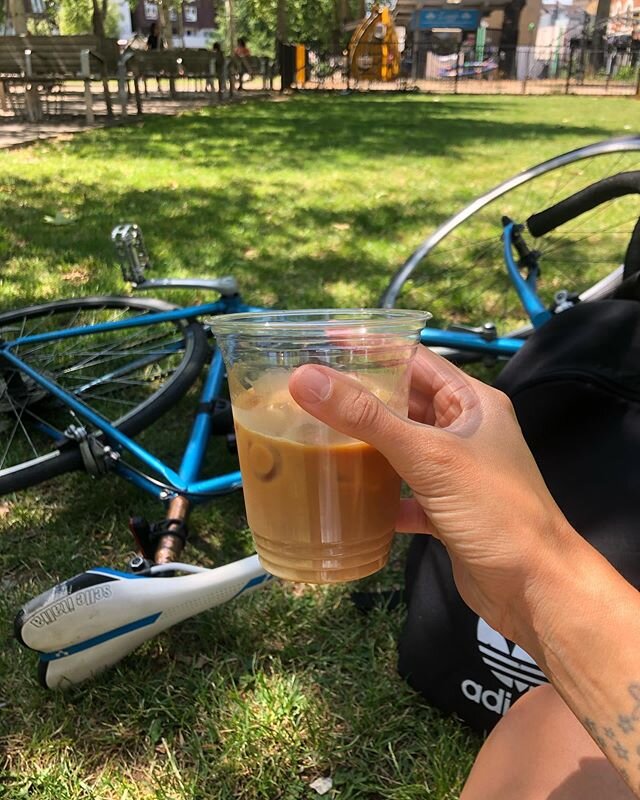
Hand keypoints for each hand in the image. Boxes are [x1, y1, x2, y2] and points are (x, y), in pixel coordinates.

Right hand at [289, 346, 575, 649]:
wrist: (535, 589)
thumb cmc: (494, 510)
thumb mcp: (428, 456)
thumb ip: (366, 418)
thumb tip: (306, 379)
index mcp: (472, 402)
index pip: (415, 360)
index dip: (371, 349)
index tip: (323, 345)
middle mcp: (465, 431)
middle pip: (404, 404)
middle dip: (361, 400)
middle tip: (308, 396)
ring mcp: (456, 472)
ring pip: (402, 449)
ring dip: (366, 447)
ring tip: (316, 438)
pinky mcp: (446, 510)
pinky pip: (404, 492)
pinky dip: (379, 494)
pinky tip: (347, 499)